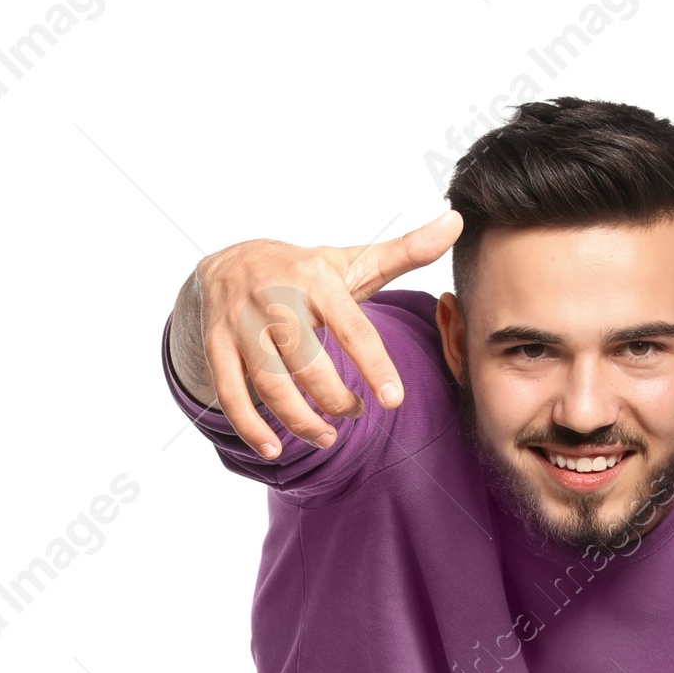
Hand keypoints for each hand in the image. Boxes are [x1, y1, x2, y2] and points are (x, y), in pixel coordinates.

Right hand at [177, 211, 462, 458]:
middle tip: (353, 413)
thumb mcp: (350, 262)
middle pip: (307, 363)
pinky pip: (230, 394)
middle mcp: (274, 298)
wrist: (226, 263)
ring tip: (326, 438)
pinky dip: (250, 428)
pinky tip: (273, 451)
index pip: (351, 328)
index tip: (394, 401)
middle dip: (335, 399)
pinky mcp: (215, 346)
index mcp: (315, 278)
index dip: (374, 367)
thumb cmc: (303, 273)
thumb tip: (458, 222)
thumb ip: (405, 252)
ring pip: (270, 384)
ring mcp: (240, 324)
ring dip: (300, 421)